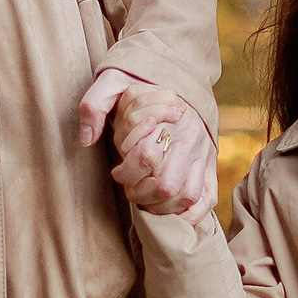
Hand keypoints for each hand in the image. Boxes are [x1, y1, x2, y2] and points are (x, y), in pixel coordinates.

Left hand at [78, 67, 216, 219]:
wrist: (177, 85)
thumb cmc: (139, 87)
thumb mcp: (112, 83)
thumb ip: (94, 105)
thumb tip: (86, 138)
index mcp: (170, 117)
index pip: (147, 157)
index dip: (127, 172)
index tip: (117, 171)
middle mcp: (191, 139)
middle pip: (167, 185)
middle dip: (141, 194)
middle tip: (130, 189)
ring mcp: (204, 156)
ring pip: (187, 196)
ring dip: (161, 208)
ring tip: (146, 200)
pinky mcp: (211, 168)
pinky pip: (206, 200)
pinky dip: (188, 214)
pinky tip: (169, 211)